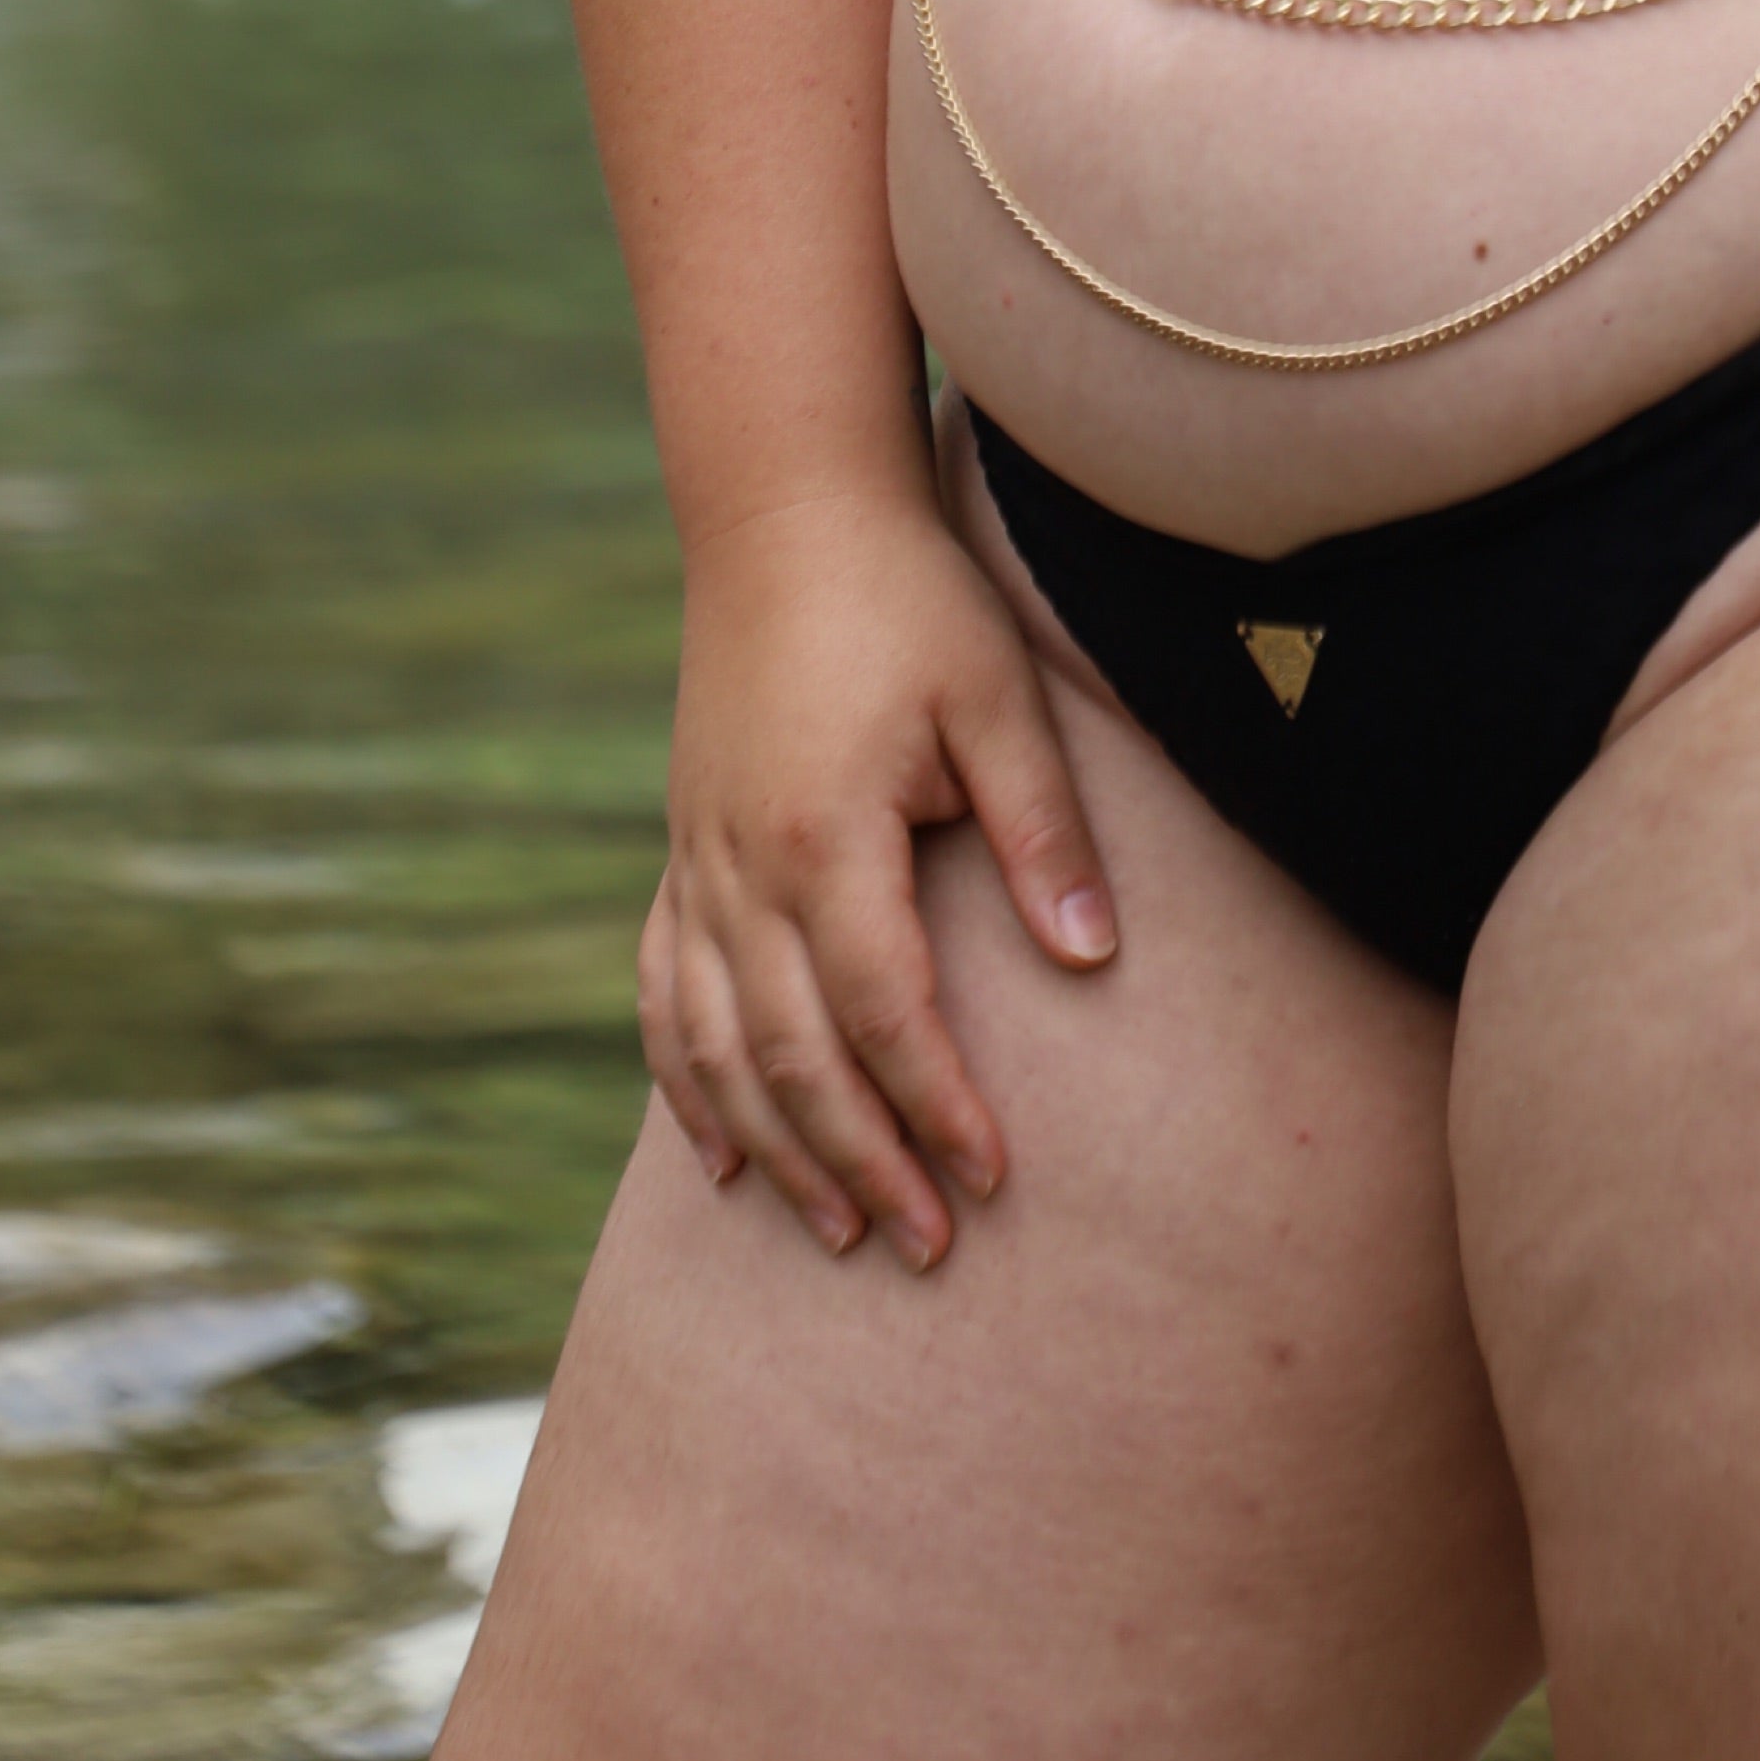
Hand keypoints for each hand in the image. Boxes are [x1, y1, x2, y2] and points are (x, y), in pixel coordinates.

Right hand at [640, 479, 1117, 1268]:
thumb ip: (1042, 831)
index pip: (885, 1015)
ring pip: (719, 1047)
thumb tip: (1092, 956)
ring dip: (777, 1147)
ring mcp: (698, 866)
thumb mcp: (997, 698)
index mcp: (828, 840)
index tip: (991, 1179)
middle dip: (862, 1160)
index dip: (937, 1106)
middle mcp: (744, 872)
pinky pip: (666, 997)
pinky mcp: (683, 851)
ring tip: (837, 1227)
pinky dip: (688, 1084)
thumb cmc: (910, 598)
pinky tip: (722, 1155)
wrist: (784, 512)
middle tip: (924, 1248)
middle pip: (794, 1057)